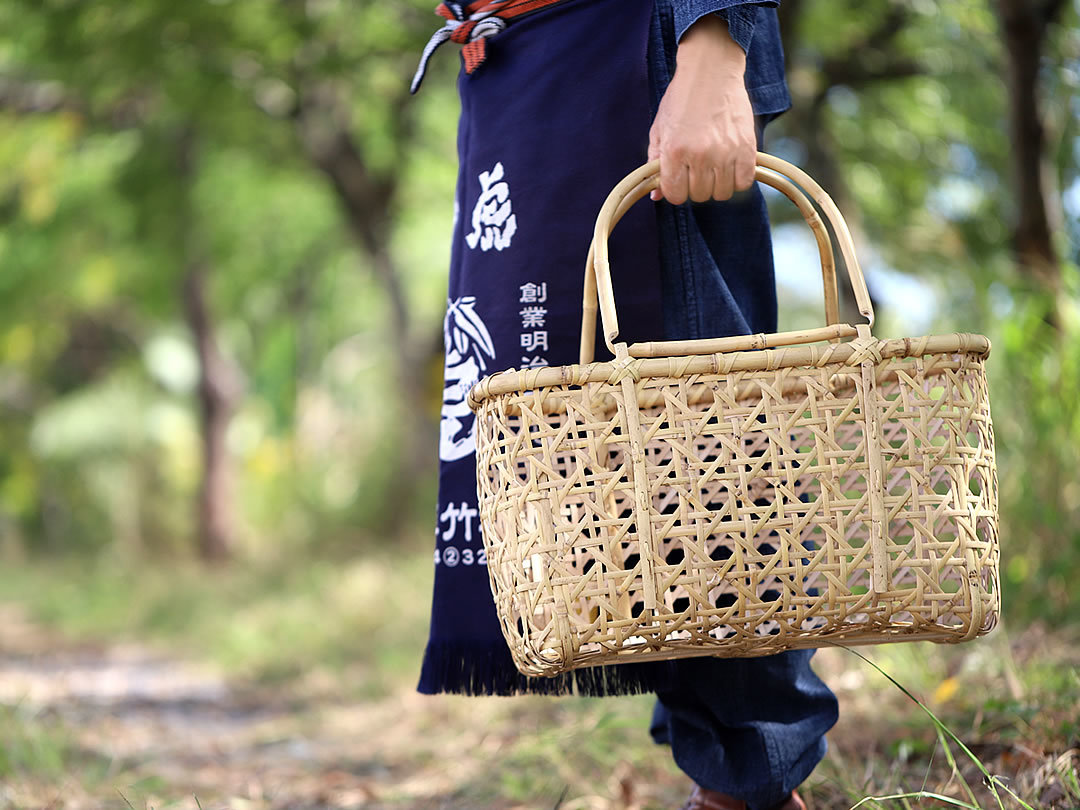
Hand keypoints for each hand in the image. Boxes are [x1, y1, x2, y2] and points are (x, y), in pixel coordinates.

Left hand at [648, 15, 756, 203]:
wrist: (711, 71)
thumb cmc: (681, 99)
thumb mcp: (659, 129)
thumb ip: (655, 163)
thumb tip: (656, 196)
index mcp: (674, 151)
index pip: (675, 195)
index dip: (676, 189)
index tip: (680, 178)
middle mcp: (699, 155)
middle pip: (699, 196)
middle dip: (696, 185)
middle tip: (698, 167)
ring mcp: (725, 152)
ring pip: (722, 193)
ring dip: (717, 184)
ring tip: (714, 165)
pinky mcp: (747, 147)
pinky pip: (744, 183)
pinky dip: (738, 179)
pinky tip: (731, 165)